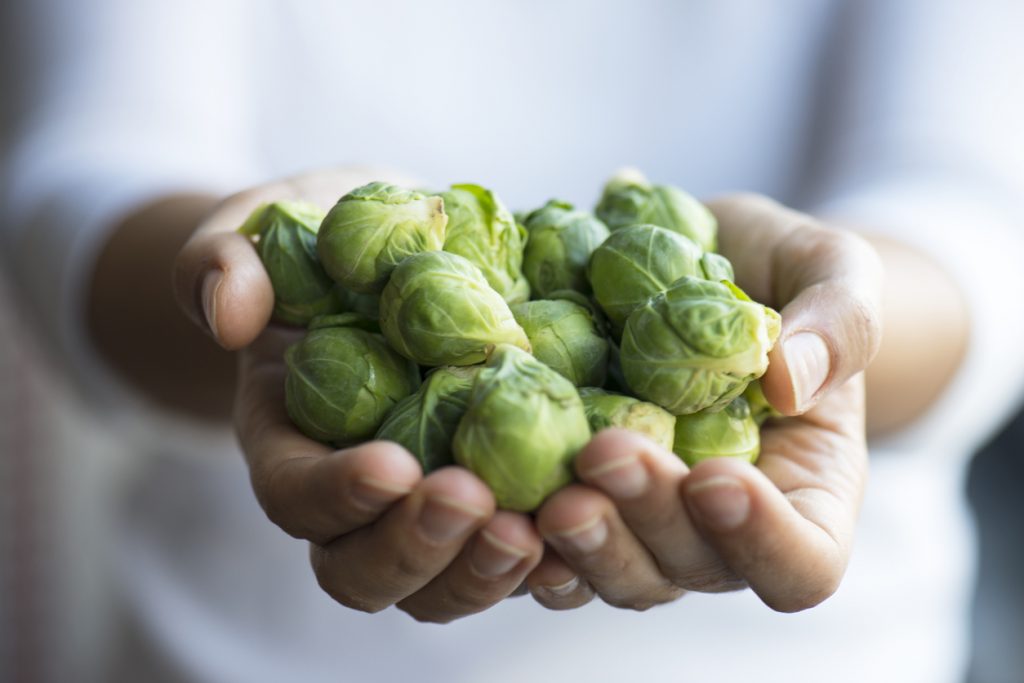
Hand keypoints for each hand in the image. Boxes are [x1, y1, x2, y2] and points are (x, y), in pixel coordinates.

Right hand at [173, 168, 543, 622]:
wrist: (384, 258)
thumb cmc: (313, 243)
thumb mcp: (258, 232)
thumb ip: (223, 260)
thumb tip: (228, 310)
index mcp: (290, 443)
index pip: (297, 495)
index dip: (337, 494)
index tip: (392, 465)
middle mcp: (357, 497)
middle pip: (368, 570)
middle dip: (419, 549)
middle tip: (474, 504)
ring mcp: (428, 504)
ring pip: (446, 582)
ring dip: (488, 569)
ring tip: (540, 529)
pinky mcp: (497, 492)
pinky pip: (521, 550)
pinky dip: (556, 553)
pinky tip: (593, 517)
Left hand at [526, 193, 881, 612]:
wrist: (705, 266)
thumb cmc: (785, 275)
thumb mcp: (833, 269)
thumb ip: (838, 321)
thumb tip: (790, 380)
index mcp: (802, 493)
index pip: (801, 562)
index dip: (763, 541)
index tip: (718, 478)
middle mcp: (717, 528)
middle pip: (688, 568)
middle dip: (645, 520)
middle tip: (603, 454)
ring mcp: (642, 521)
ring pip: (612, 571)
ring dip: (577, 543)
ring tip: (544, 493)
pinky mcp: (578, 494)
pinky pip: (548, 541)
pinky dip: (519, 531)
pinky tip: (487, 493)